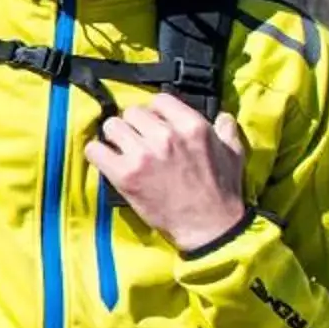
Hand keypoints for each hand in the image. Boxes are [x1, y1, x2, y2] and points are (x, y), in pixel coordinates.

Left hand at [86, 96, 248, 250]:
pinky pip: (95, 150)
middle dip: (134, 126)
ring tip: (123, 152)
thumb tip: (222, 117)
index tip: (155, 125)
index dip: (155, 112)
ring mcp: (143, 154)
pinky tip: (108, 161)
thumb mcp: (233, 155)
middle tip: (138, 142)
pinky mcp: (125, 174)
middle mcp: (166, 136)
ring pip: (111, 126)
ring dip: (115, 138)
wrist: (209, 228)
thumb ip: (226, 131)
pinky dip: (97, 154)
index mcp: (192, 126)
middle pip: (131, 112)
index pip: (159, 100)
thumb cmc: (222, 192)